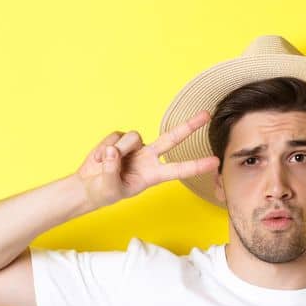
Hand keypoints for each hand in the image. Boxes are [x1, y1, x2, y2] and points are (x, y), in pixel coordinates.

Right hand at [75, 110, 218, 209]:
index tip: (215, 162)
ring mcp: (136, 148)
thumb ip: (111, 170)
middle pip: (172, 138)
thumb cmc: (105, 191)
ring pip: (133, 137)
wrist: (89, 186)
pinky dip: (104, 147)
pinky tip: (101, 157)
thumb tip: (113, 151)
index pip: (179, 169)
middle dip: (189, 126)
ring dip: (117, 150)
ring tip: (106, 164)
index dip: (197, 165)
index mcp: (154, 175)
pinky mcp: (121, 139)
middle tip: (207, 114)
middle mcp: (149, 158)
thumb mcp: (110, 188)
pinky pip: (115, 136)